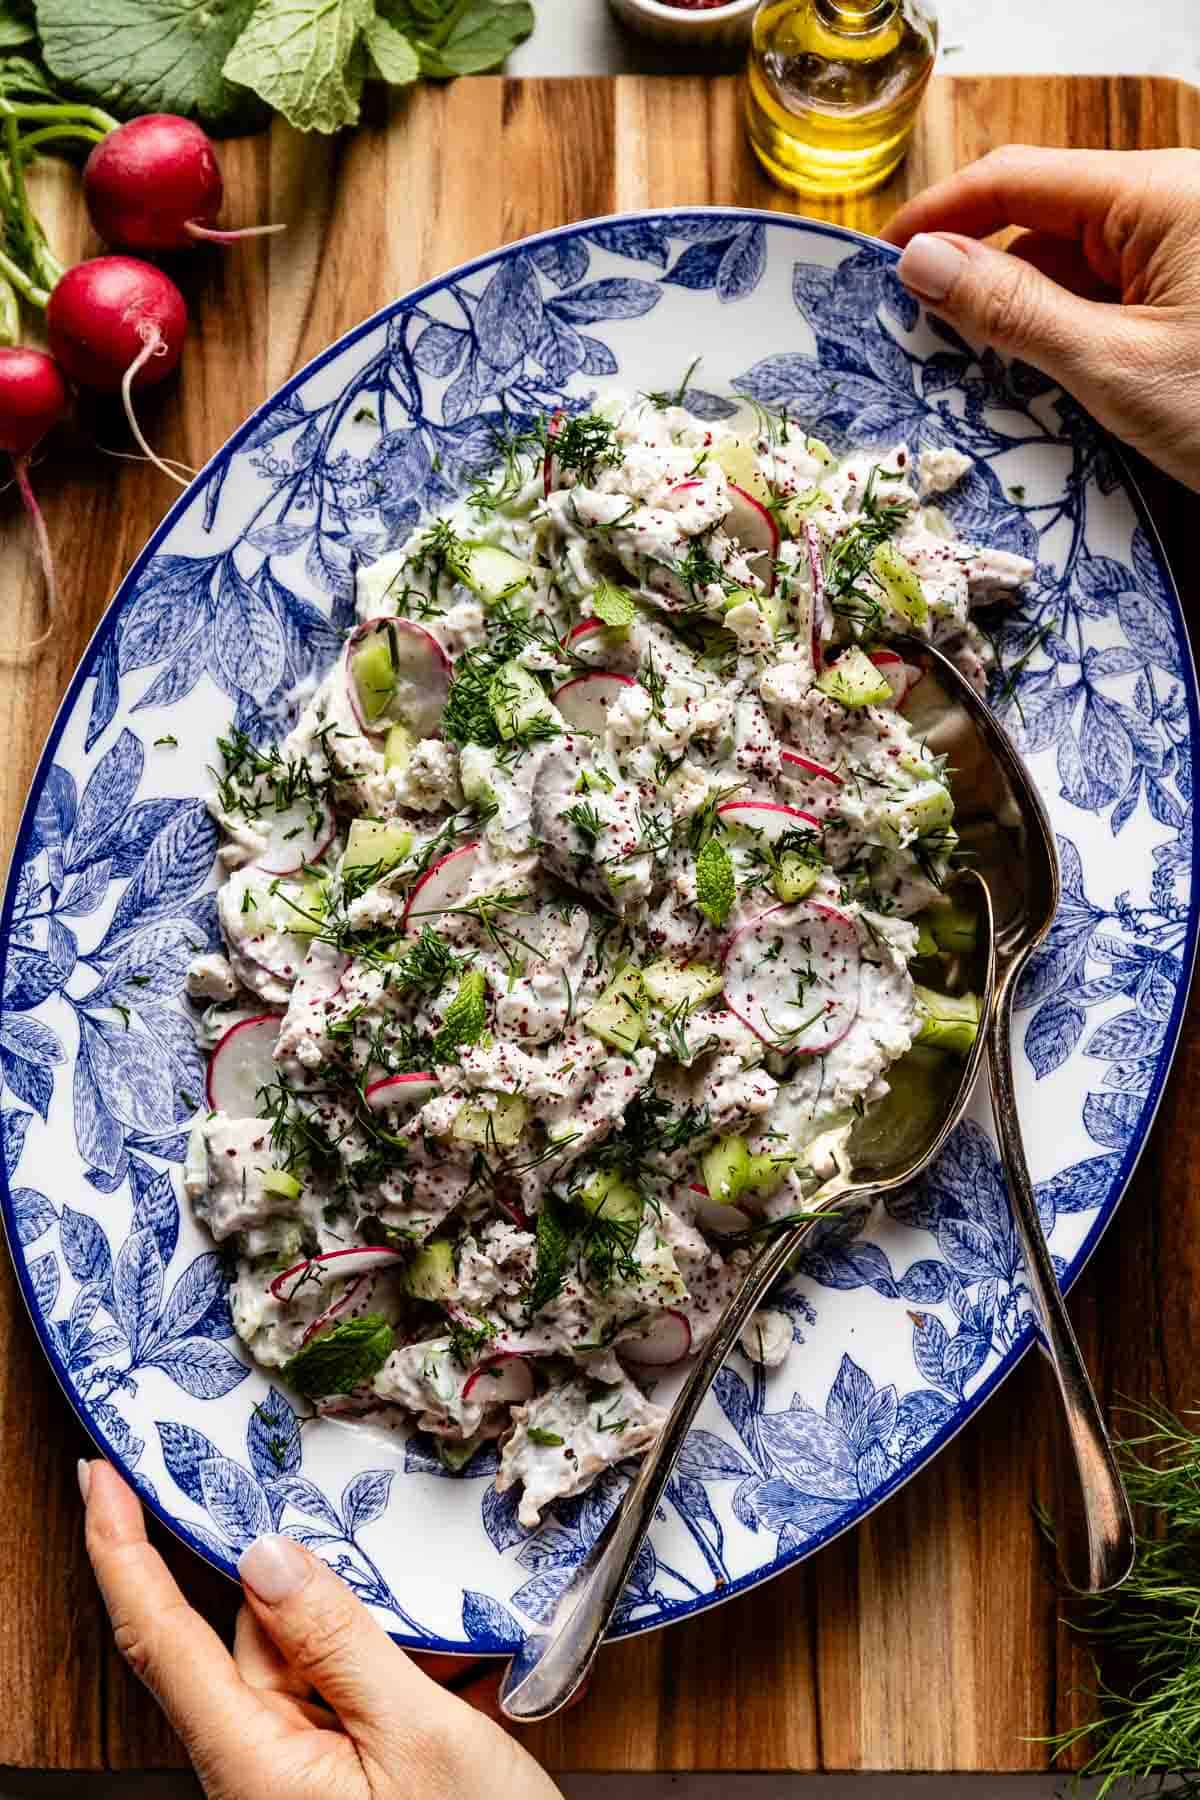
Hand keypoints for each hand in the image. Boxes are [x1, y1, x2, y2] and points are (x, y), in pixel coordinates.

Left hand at [79, 1458, 562, 1799]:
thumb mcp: (420, 1735)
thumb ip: (339, 1640)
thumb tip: (266, 1555)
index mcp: (251, 1766)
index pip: (159, 1640)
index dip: (120, 1552)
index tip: (98, 1476)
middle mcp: (253, 1773)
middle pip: (249, 1640)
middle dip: (313, 1595)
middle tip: (385, 1563)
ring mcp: (288, 1782)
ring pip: (300, 1664)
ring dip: (366, 1639)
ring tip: (453, 1664)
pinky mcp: (323, 1787)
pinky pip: (335, 1700)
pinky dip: (386, 1676)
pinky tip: (455, 1686)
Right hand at [883, 145, 1199, 490]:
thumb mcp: (1112, 368)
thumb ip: (1011, 312)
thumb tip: (923, 265)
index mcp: (1159, 194)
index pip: (1017, 179)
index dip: (939, 215)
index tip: (877, 261)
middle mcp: (1175, 202)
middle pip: (1042, 219)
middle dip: (977, 274)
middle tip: (915, 335)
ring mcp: (1187, 246)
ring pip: (1073, 263)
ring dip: (1020, 313)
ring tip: (972, 371)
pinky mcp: (1194, 290)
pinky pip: (1109, 293)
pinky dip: (1065, 331)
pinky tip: (1037, 378)